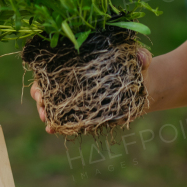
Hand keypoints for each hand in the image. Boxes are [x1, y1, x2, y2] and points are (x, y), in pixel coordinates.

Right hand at [30, 47, 151, 132]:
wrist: (146, 88)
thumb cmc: (138, 69)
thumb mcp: (140, 60)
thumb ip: (142, 56)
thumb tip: (143, 57)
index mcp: (80, 64)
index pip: (54, 69)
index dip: (43, 77)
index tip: (41, 86)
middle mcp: (75, 81)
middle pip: (48, 87)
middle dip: (40, 96)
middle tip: (42, 104)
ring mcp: (79, 99)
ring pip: (54, 105)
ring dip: (47, 112)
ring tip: (47, 121)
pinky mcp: (86, 114)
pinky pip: (68, 120)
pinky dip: (59, 125)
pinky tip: (53, 130)